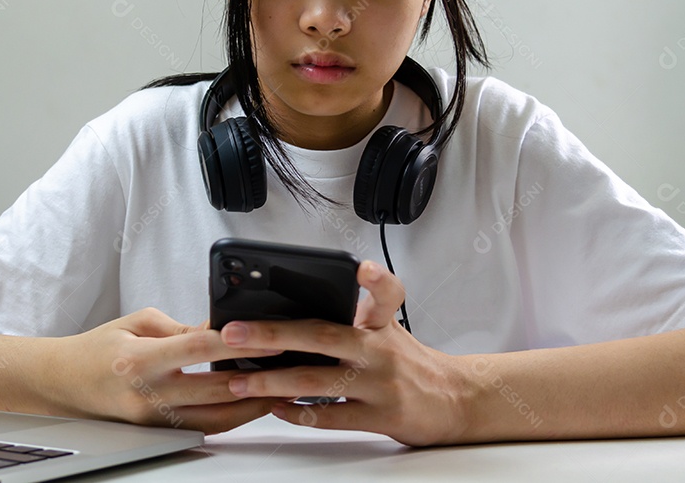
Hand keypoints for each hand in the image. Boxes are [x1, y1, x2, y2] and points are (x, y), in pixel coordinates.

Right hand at [42, 308, 286, 433]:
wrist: (65, 383)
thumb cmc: (99, 348)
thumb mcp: (138, 322)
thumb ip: (182, 327)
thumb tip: (222, 329)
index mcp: (140, 359)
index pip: (198, 348)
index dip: (237, 343)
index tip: (270, 337)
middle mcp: (148, 394)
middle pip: (214, 390)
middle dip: (256, 378)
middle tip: (290, 365)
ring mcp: (154, 419)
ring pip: (214, 417)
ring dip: (251, 404)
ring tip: (281, 389)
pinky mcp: (159, 432)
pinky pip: (202, 426)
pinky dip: (230, 416)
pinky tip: (251, 404)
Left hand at [218, 260, 473, 445]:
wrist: (452, 400)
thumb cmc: (406, 360)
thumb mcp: (387, 328)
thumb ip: (350, 315)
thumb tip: (286, 310)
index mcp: (382, 322)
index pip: (387, 293)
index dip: (376, 279)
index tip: (361, 268)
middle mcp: (381, 350)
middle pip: (323, 335)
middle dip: (272, 334)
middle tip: (232, 333)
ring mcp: (380, 384)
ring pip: (317, 381)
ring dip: (271, 381)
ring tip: (240, 380)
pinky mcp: (380, 417)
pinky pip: (330, 417)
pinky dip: (298, 413)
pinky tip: (274, 407)